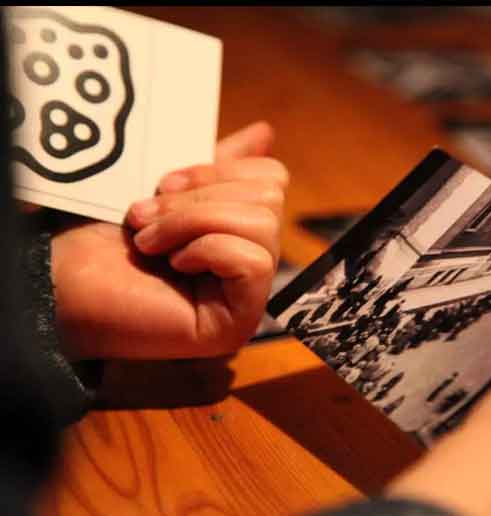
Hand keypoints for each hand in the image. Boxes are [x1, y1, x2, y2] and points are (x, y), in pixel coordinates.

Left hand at [51, 121, 287, 359]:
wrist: (61, 277)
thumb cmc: (105, 233)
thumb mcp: (171, 186)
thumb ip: (219, 164)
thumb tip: (264, 132)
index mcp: (240, 228)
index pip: (271, 179)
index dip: (221, 169)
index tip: (165, 182)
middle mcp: (254, 264)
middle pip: (270, 198)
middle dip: (202, 197)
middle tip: (148, 215)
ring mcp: (250, 296)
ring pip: (263, 226)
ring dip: (195, 222)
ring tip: (151, 241)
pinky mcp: (240, 320)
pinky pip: (253, 260)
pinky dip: (206, 250)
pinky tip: (173, 264)